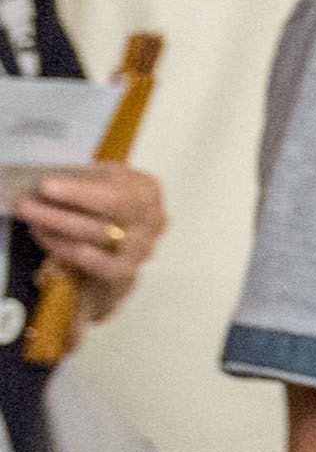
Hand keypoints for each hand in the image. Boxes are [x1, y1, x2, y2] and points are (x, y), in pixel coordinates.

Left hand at [14, 161, 163, 320]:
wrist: (114, 236)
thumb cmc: (102, 202)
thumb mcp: (97, 182)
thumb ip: (80, 182)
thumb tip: (44, 188)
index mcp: (147, 190)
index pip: (117, 193)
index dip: (80, 192)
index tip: (46, 186)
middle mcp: (153, 220)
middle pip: (107, 219)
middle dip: (62, 212)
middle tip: (26, 205)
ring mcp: (142, 248)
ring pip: (98, 239)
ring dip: (58, 229)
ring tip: (30, 219)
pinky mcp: (127, 270)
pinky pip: (96, 264)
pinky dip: (66, 250)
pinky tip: (45, 238)